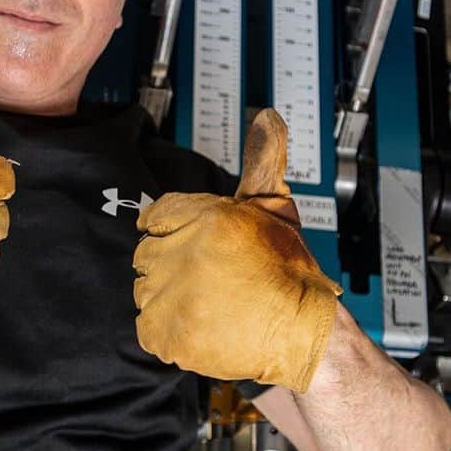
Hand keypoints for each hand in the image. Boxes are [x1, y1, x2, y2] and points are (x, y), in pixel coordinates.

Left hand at [133, 109, 340, 391]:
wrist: (306, 334)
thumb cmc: (291, 271)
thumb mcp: (275, 207)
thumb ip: (261, 160)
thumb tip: (266, 116)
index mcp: (204, 218)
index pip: (154, 216)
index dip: (173, 232)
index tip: (194, 249)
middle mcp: (182, 254)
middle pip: (146, 255)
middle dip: (171, 265)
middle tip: (206, 280)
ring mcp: (171, 296)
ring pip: (144, 291)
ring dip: (168, 298)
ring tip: (206, 304)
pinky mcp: (166, 333)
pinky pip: (145, 327)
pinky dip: (166, 330)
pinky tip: (197, 326)